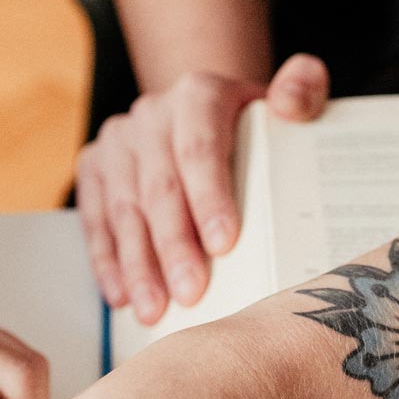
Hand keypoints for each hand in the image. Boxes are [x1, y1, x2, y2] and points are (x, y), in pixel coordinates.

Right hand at [76, 53, 329, 323]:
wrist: (204, 114)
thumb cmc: (256, 123)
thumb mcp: (293, 96)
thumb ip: (304, 89)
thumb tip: (289, 103)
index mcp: (198, 95)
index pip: (200, 147)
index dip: (208, 196)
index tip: (224, 245)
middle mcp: (151, 115)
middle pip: (160, 187)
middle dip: (174, 246)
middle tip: (192, 295)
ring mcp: (119, 142)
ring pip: (124, 209)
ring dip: (137, 264)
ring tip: (155, 310)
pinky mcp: (95, 166)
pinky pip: (95, 219)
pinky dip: (107, 261)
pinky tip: (122, 296)